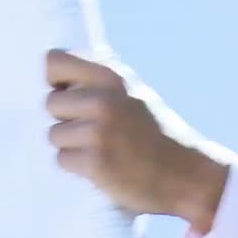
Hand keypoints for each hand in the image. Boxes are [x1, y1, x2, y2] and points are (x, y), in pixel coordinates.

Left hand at [44, 49, 227, 231]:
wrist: (186, 175)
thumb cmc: (156, 135)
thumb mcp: (135, 94)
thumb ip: (100, 82)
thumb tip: (59, 68)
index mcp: (111, 77)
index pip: (54, 62)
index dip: (56, 82)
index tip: (70, 95)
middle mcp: (103, 100)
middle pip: (51, 103)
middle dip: (66, 119)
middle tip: (93, 131)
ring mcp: (98, 132)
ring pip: (54, 134)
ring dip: (71, 145)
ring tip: (101, 149)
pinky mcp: (95, 162)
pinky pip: (62, 159)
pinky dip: (77, 166)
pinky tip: (102, 166)